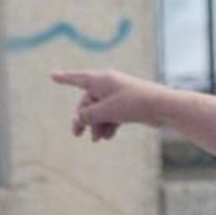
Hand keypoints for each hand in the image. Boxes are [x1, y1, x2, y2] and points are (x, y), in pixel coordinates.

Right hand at [51, 68, 166, 141]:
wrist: (163, 107)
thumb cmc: (133, 104)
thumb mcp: (105, 111)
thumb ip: (88, 115)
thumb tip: (79, 118)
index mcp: (101, 79)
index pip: (77, 78)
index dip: (64, 78)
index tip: (52, 75)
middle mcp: (109, 84)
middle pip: (89, 101)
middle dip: (83, 118)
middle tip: (77, 134)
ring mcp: (120, 94)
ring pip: (101, 110)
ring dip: (97, 124)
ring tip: (98, 139)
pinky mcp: (130, 105)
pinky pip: (113, 114)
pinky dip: (109, 124)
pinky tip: (108, 137)